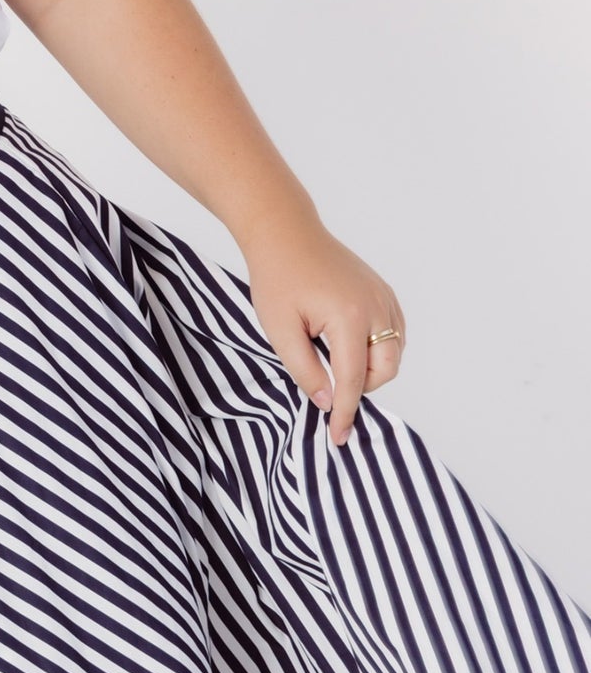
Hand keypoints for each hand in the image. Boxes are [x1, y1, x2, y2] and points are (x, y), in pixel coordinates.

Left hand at [239, 211, 405, 448]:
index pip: (352, 382)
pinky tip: (349, 348)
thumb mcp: (281, 333)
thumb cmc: (278, 280)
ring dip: (370, 370)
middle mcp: (376, 308)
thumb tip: (328, 403)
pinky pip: (395, 334)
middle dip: (360, 389)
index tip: (338, 438)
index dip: (344, 414)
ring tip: (334, 364)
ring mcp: (384, 298)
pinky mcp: (384, 292)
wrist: (287, 235)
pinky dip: (378, 350)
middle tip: (327, 387)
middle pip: (385, 371)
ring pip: (394, 354)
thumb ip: (306, 372)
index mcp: (349, 318)